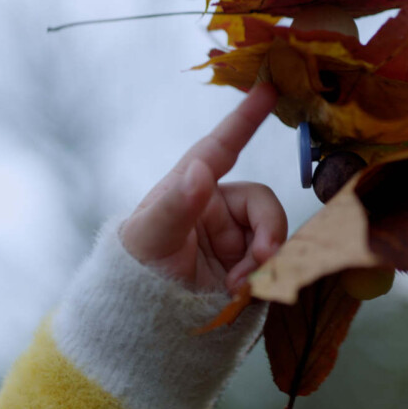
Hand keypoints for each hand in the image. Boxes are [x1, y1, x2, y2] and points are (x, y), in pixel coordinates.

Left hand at [121, 84, 286, 292]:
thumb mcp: (150, 238)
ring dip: (263, 261)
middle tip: (261, 260)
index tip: (268, 87)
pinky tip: (240, 294)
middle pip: (262, 203)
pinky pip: (273, 265)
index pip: (221, 148)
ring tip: (238, 287)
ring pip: (272, 235)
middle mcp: (216, 209)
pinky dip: (263, 280)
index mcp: (190, 189)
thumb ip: (176, 205)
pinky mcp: (246, 269)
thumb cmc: (133, 272)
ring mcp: (233, 239)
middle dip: (268, 231)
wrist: (141, 321)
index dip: (245, 119)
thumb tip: (201, 170)